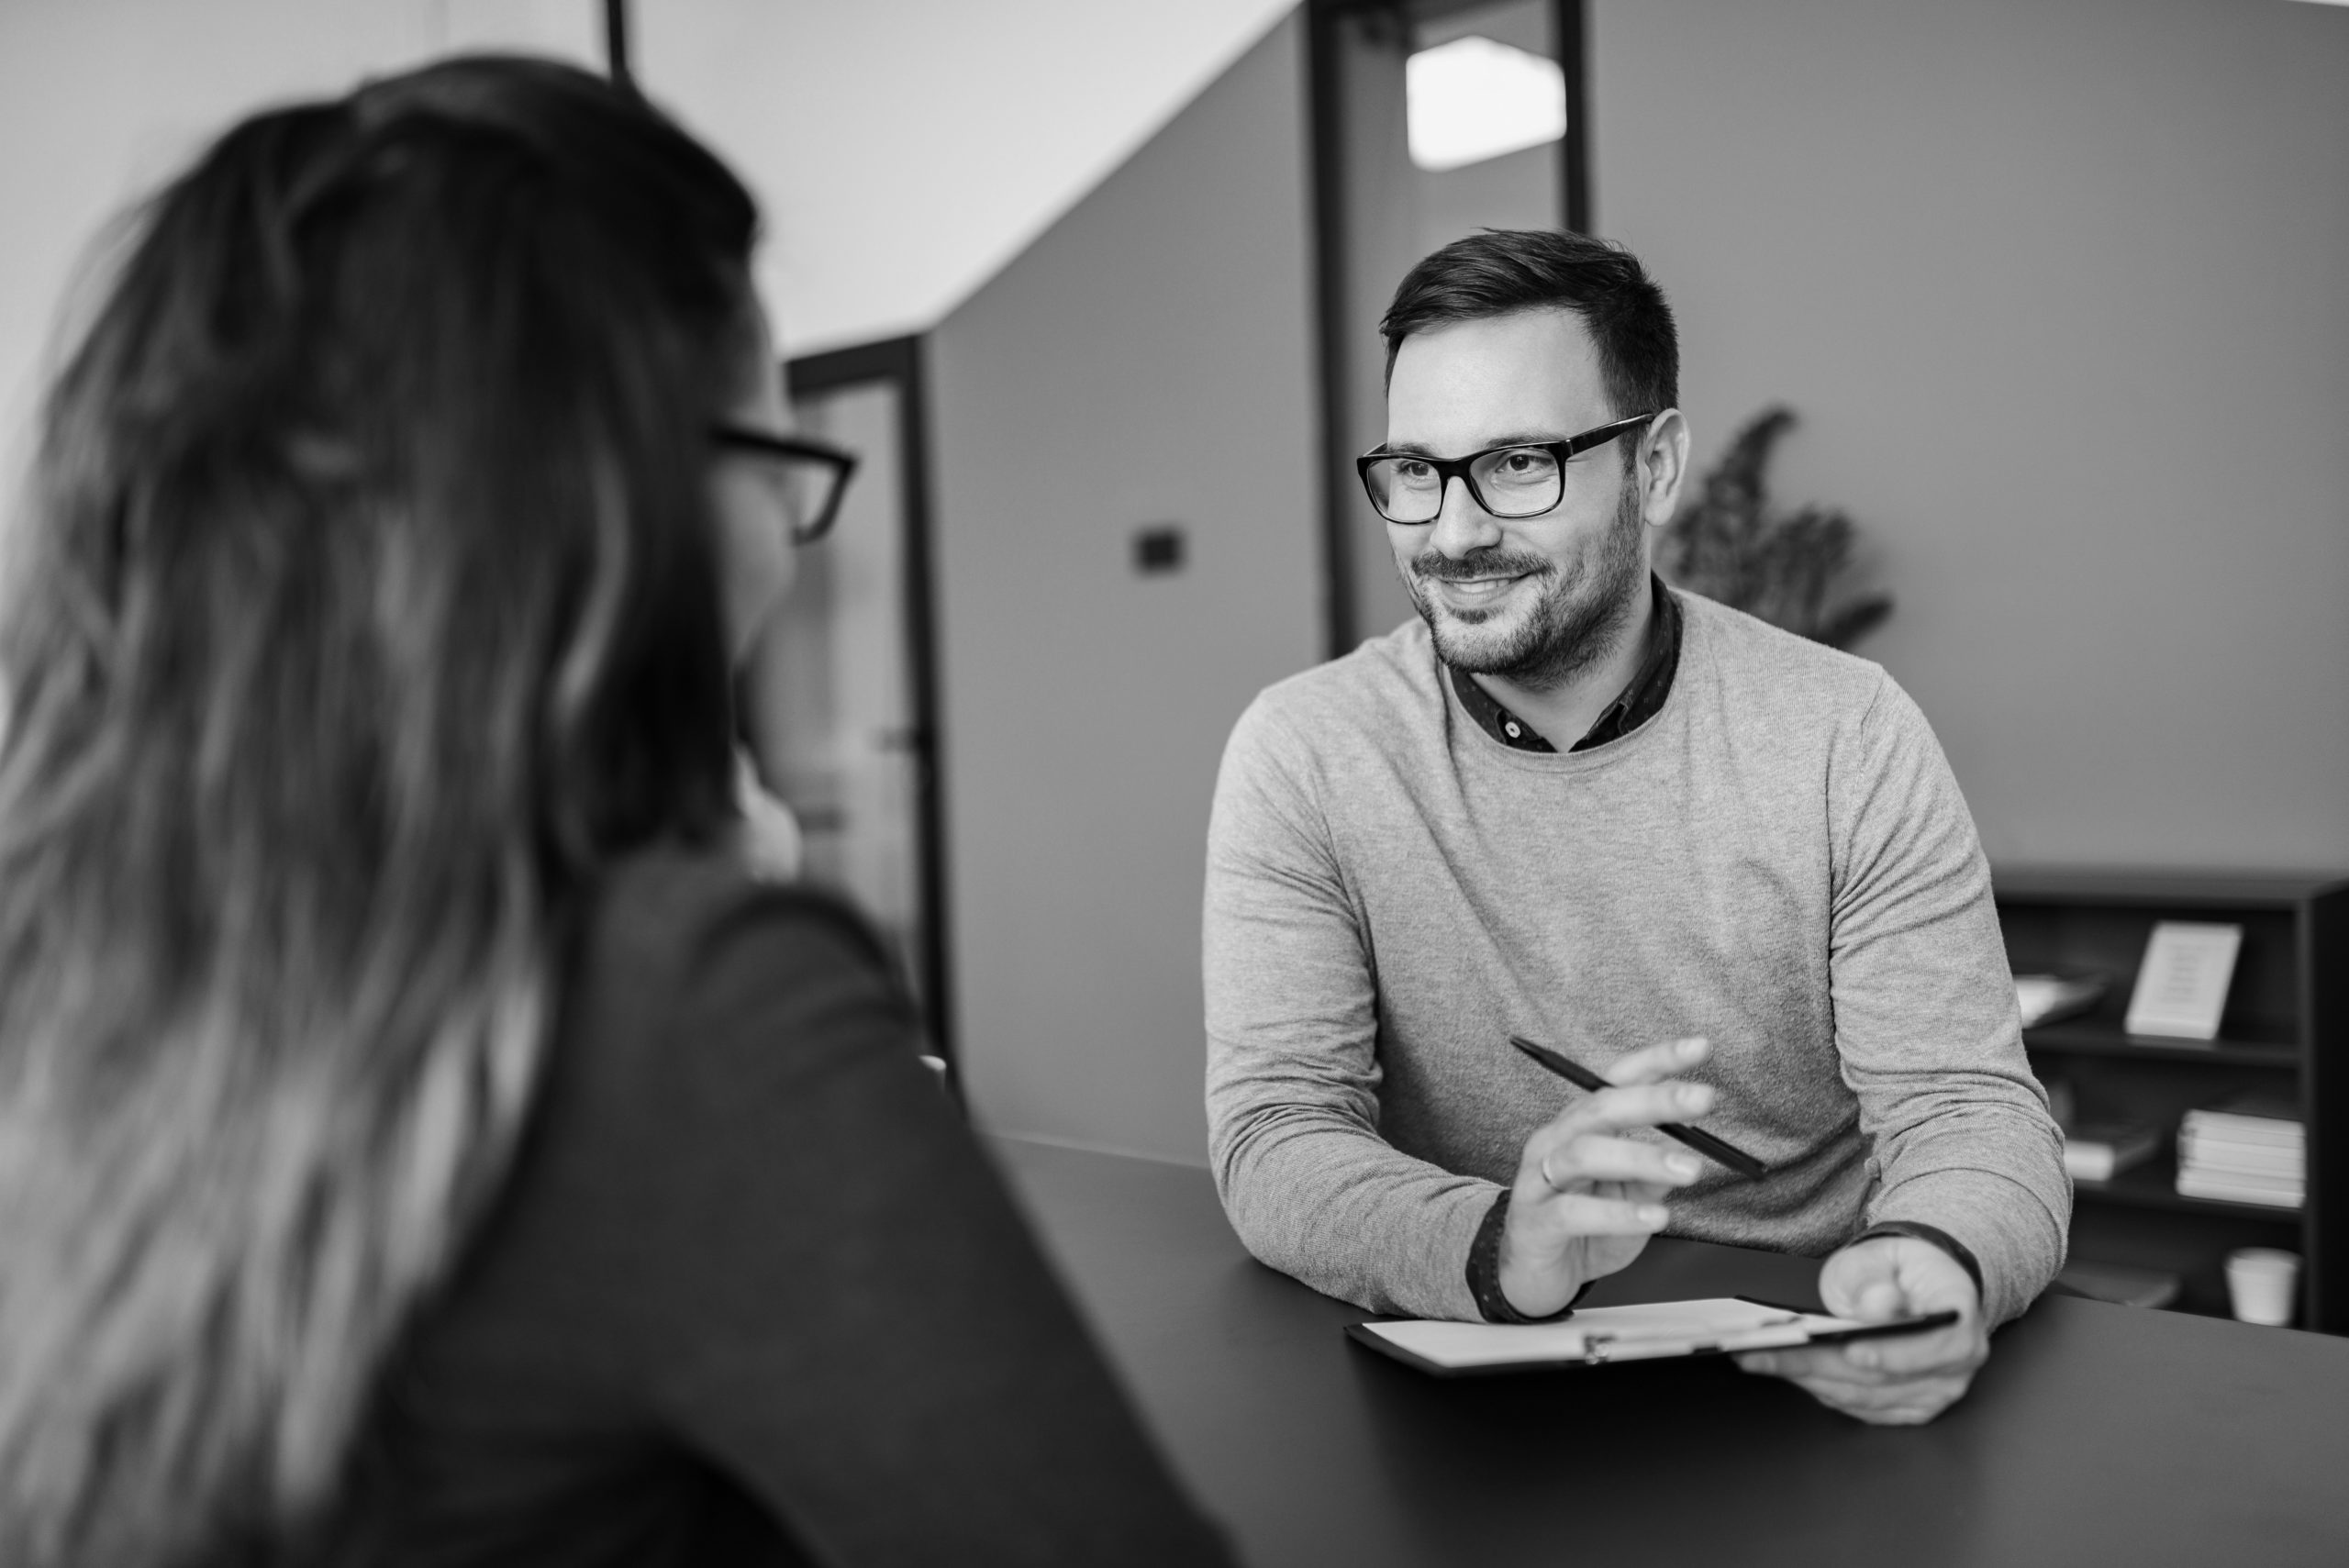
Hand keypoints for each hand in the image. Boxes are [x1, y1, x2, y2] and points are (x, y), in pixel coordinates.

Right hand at [1496, 1036, 1714, 1316]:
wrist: (1534, 1277)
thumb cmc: (1584, 1228)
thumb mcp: (1630, 1195)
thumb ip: (1653, 1173)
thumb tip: (1692, 1152)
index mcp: (1581, 1126)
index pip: (1615, 1080)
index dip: (1656, 1060)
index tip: (1700, 1048)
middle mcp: (1556, 1142)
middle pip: (1599, 1107)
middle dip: (1654, 1099)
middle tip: (1704, 1099)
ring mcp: (1539, 1180)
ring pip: (1584, 1153)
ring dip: (1642, 1157)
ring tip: (1690, 1169)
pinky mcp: (1535, 1223)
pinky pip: (1574, 1212)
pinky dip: (1619, 1214)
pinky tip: (1654, 1217)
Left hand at [1735, 1235, 1987, 1423]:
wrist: (1910, 1286)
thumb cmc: (1894, 1270)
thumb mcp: (1878, 1255)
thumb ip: (1872, 1277)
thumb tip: (1878, 1305)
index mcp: (1958, 1315)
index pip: (1939, 1345)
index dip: (1896, 1355)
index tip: (1852, 1351)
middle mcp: (1956, 1363)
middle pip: (1887, 1377)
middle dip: (1821, 1364)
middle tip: (1767, 1351)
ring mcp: (1936, 1391)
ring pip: (1867, 1397)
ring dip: (1811, 1379)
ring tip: (1763, 1359)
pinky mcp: (1910, 1408)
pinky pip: (1862, 1408)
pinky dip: (1822, 1389)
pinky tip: (1789, 1371)